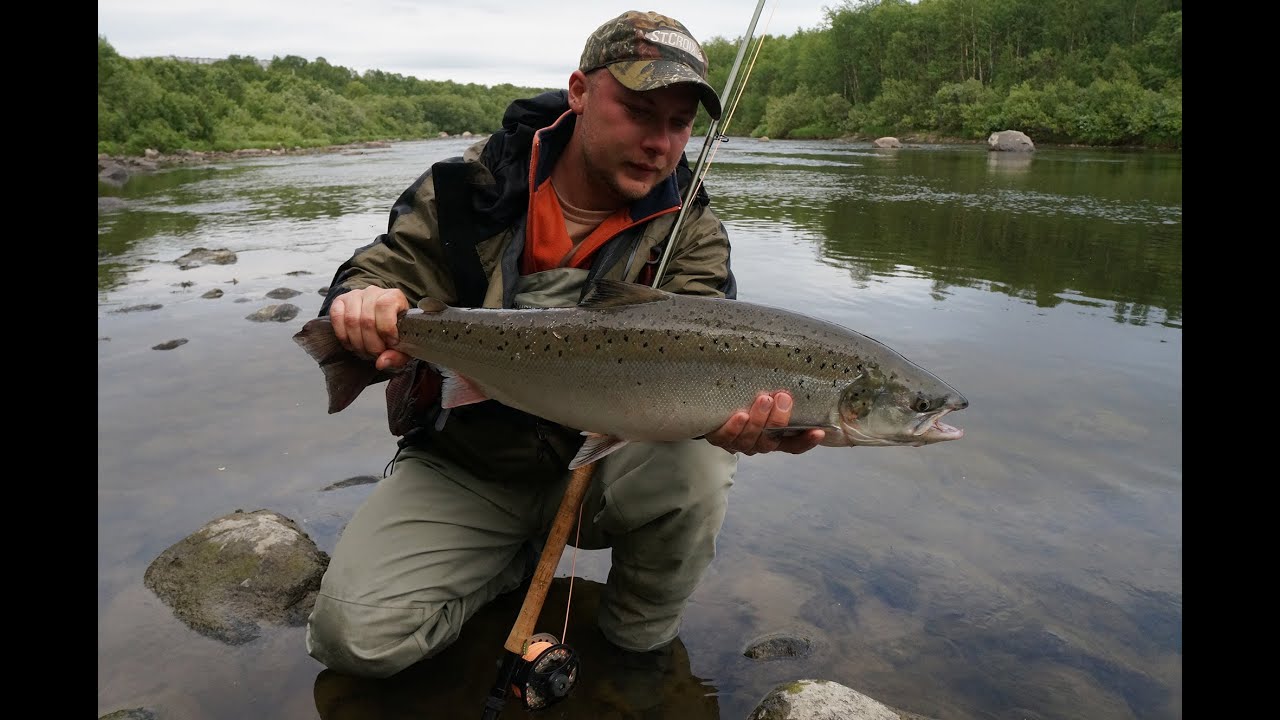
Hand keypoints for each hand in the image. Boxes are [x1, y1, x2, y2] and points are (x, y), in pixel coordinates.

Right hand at [328, 286, 411, 370]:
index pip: (385, 306)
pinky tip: (351, 343)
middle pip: (367, 319)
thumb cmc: (395, 331)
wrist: (382, 321)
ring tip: (364, 350)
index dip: (386, 329)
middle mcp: (373, 292)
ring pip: (351, 320)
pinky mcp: (340, 301)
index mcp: (394, 296)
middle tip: (376, 353)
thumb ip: (398, 356)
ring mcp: (355, 295)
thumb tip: (381, 362)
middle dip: (371, 344)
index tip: (391, 343)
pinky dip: (342, 335)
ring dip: (357, 342)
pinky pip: (336, 317)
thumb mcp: (403, 346)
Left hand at [705, 391, 824, 455]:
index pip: (793, 446)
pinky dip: (734, 427)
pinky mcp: (719, 439)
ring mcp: (738, 443)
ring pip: (751, 437)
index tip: (819, 432)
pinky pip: (727, 437)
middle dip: (778, 419)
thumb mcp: (768, 402)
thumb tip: (800, 375)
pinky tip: (740, 415)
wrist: (715, 410)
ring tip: (764, 398)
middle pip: (771, 440)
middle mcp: (757, 444)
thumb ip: (781, 398)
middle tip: (783, 398)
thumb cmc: (749, 402)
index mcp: (773, 440)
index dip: (806, 441)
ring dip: (759, 419)